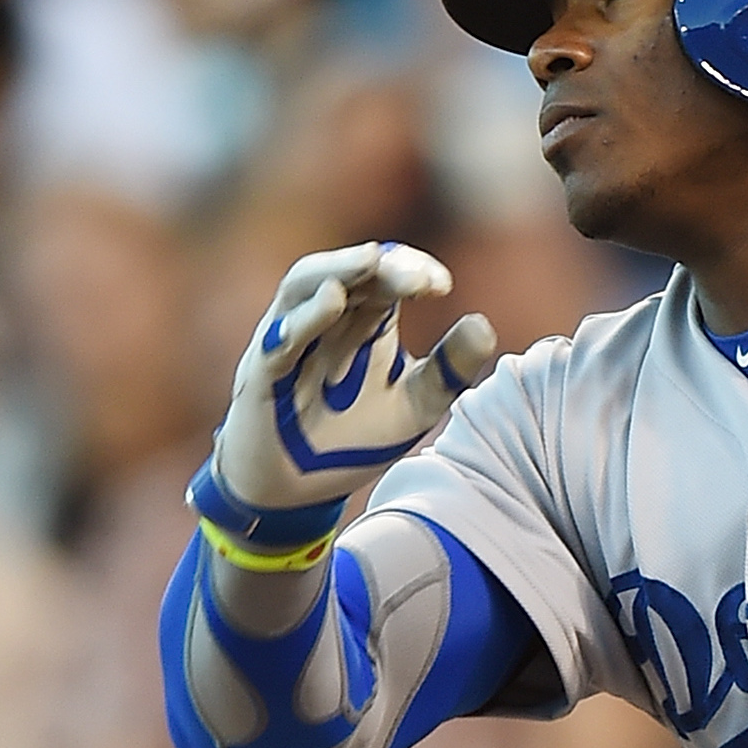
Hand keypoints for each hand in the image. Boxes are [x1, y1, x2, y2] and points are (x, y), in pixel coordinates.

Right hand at [207, 243, 497, 523]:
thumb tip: (484, 324)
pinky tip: (333, 301)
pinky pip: (283, 337)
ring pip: (305, 286)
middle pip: (351, 273)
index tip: (443, 285)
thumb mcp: (416, 404)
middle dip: (385, 268)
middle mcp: (324, 319)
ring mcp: (289, 340)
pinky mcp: (263, 371)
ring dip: (338, 270)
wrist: (297, 487)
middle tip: (421, 276)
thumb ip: (450, 368)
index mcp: (363, 320)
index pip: (387, 277)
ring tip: (370, 260)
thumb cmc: (354, 435)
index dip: (412, 271)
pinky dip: (307, 317)